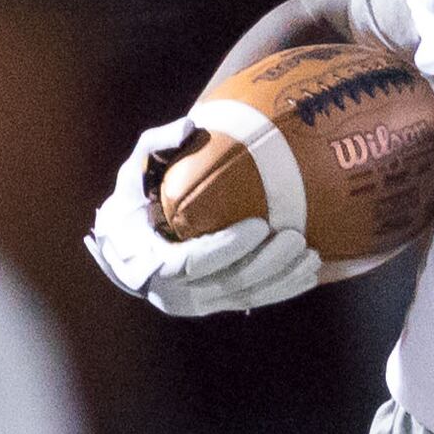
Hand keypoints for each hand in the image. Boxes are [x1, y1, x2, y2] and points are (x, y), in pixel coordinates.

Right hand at [84, 120, 320, 316]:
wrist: (122, 248)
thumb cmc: (132, 204)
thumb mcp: (134, 172)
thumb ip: (156, 146)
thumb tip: (189, 126)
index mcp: (149, 261)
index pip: (192, 262)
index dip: (228, 247)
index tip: (261, 224)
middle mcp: (172, 292)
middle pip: (227, 283)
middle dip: (267, 263)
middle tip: (297, 237)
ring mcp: (195, 303)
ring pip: (245, 296)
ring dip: (282, 278)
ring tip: (311, 255)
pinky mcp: (212, 306)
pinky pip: (251, 301)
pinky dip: (282, 290)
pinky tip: (308, 275)